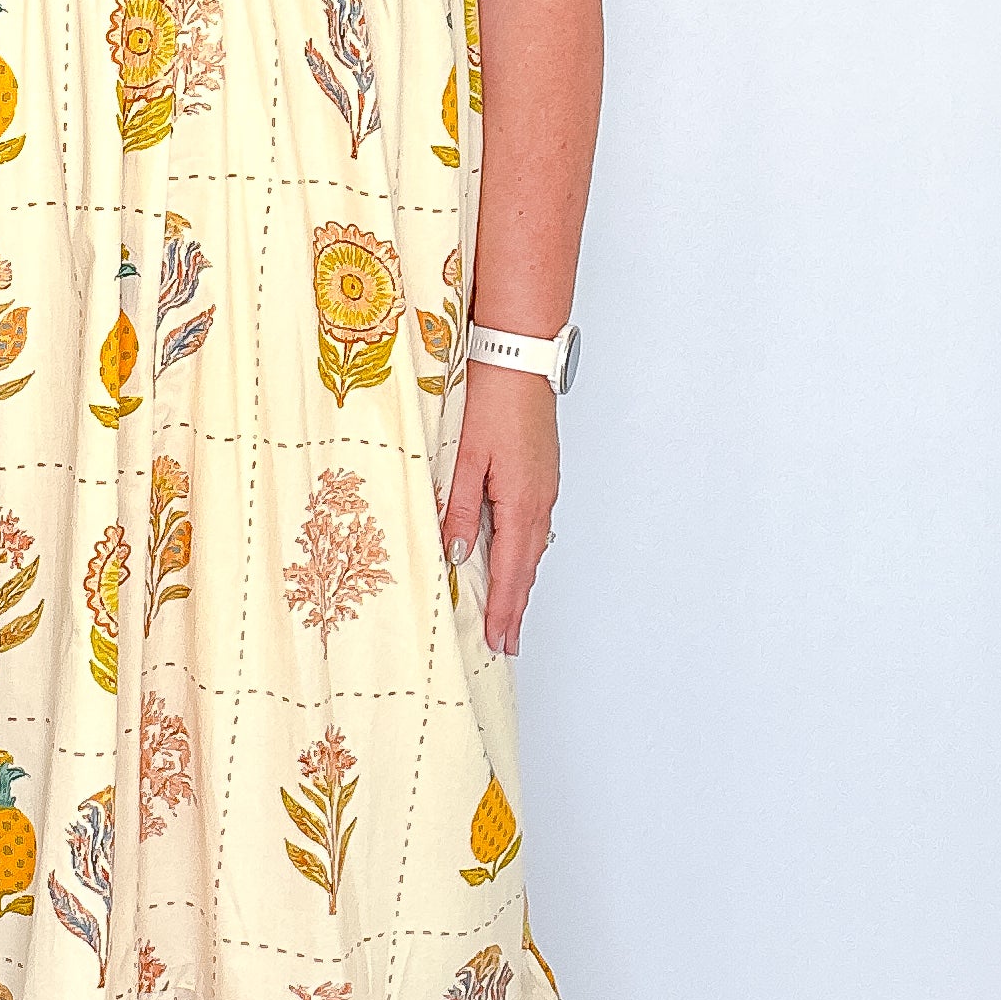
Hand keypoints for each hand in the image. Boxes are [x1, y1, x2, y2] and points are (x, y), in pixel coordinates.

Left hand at [439, 361, 558, 657]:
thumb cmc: (490, 400)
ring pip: (532, 546)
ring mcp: (545, 485)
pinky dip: (523, 552)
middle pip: (527, 567)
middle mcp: (541, 500)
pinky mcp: (541, 472)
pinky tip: (512, 558)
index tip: (500, 643)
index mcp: (521, 502)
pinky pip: (532, 525)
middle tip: (506, 641)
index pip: (512, 572)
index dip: (505, 611)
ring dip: (520, 581)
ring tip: (508, 611)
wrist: (518, 355)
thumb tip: (455, 556)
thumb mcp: (463, 458)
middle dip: (515, 606)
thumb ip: (457, 510)